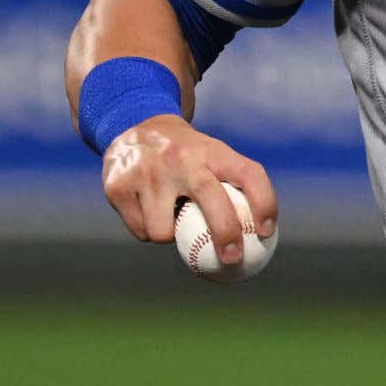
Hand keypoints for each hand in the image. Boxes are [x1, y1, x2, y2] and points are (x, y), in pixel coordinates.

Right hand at [100, 115, 277, 266]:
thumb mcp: (214, 156)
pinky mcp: (118, 187)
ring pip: (164, 231)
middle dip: (226, 234)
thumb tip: (257, 239)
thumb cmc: (188, 155)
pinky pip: (140, 230)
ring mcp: (147, 172)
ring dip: (170, 236)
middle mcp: (181, 159)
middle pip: (212, 201)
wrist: (136, 126)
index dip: (264, 203)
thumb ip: (234, 187)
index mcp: (212, 151)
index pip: (249, 175)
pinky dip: (147, 230)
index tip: (267, 233)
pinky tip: (147, 209)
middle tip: (233, 259)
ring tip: (171, 217)